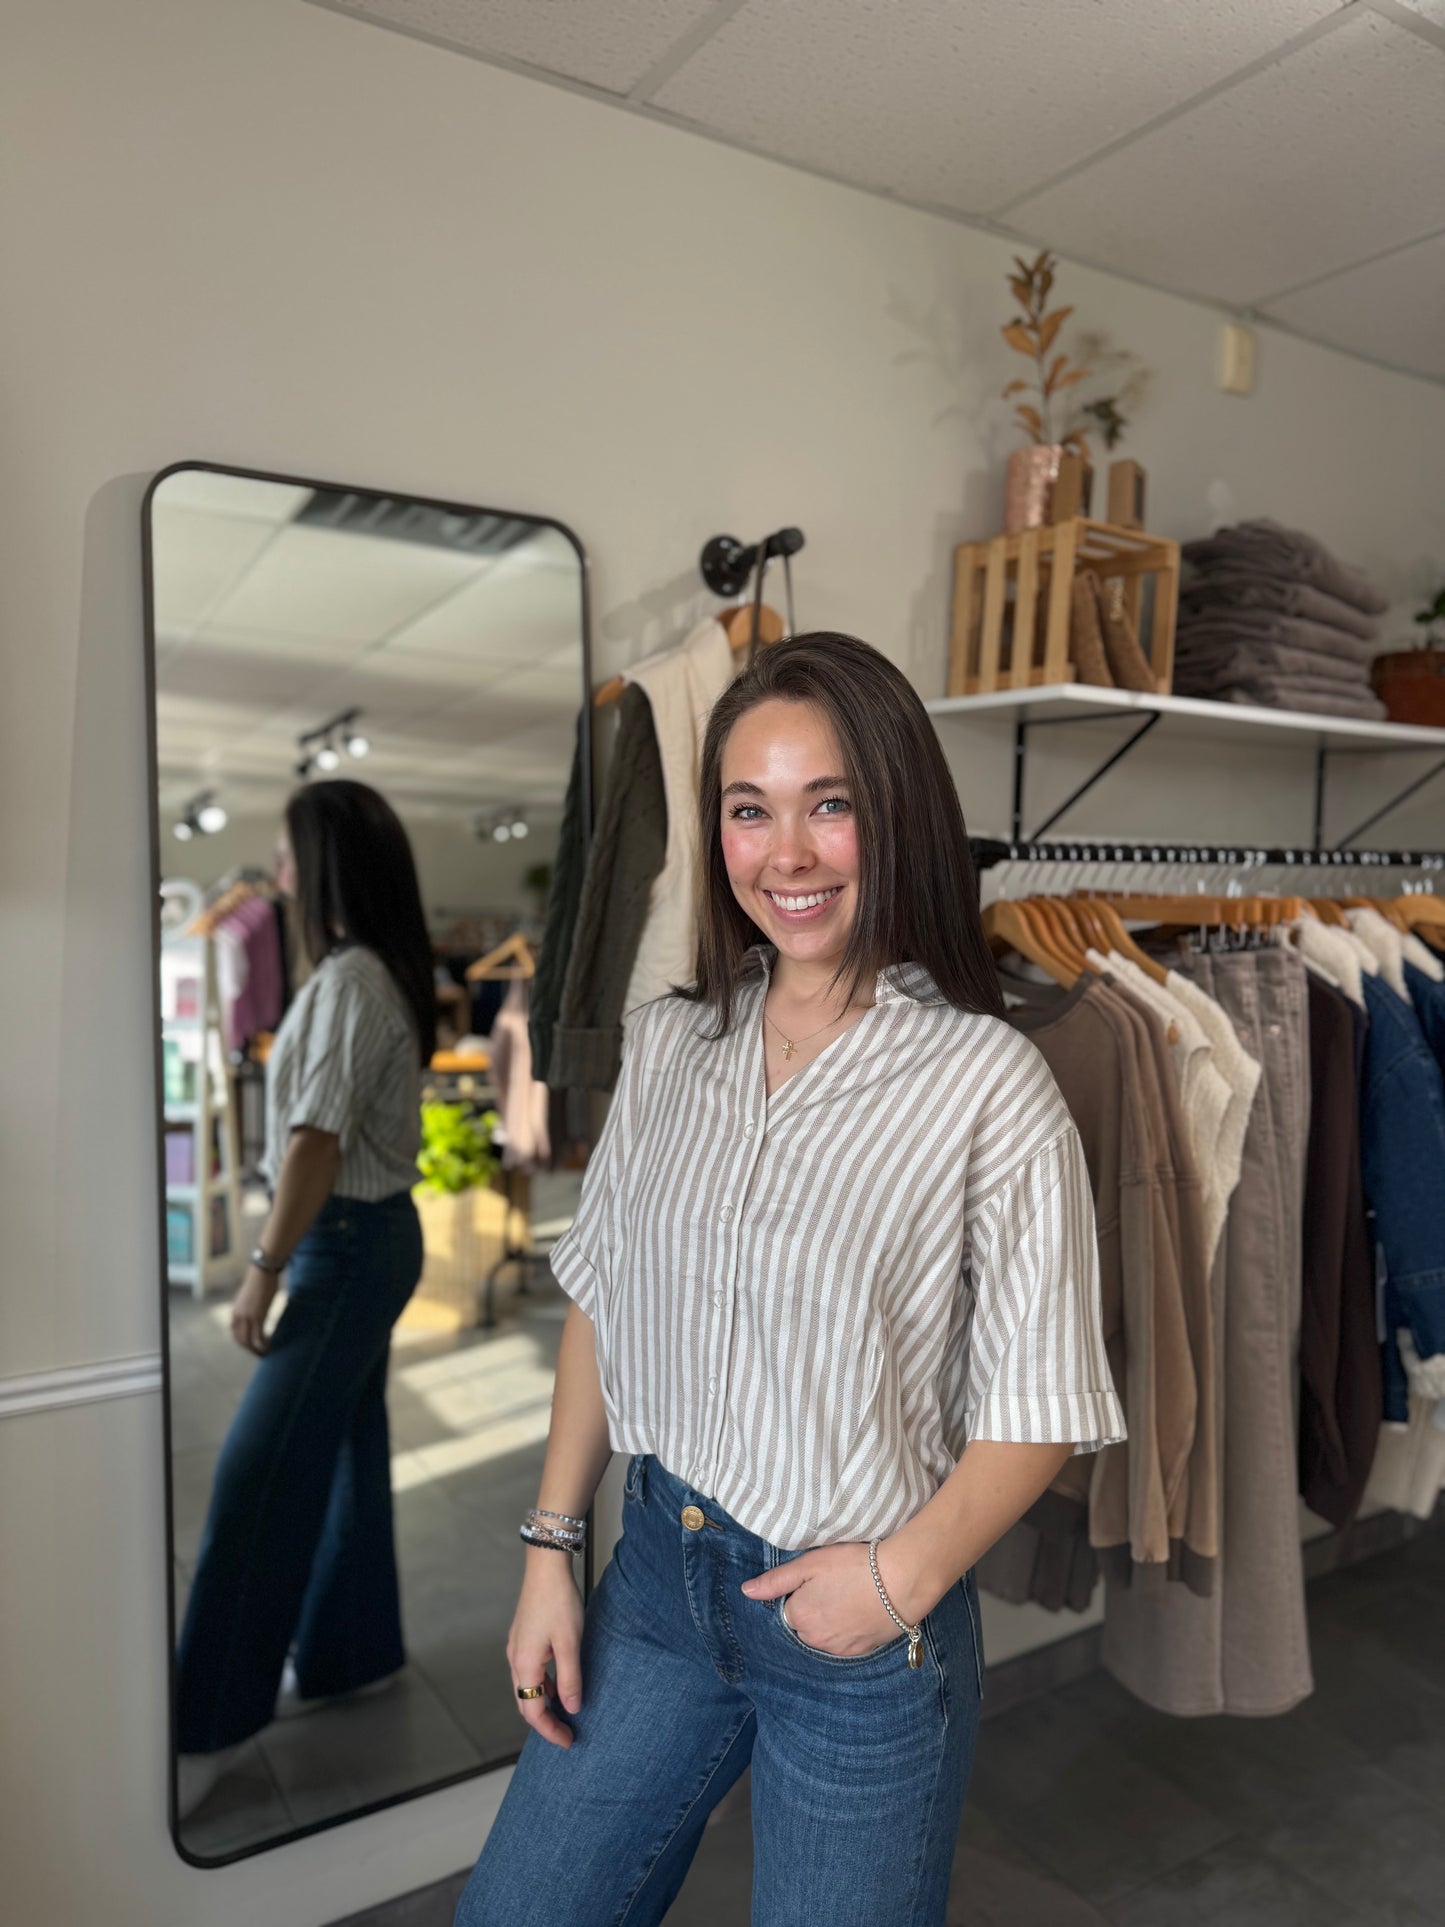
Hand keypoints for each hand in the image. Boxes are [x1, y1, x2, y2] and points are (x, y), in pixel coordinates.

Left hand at [230, 1265, 279, 1355]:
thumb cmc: (259, 1280)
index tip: (251, 1344)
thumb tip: (255, 1307)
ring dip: (256, 1350)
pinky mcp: (258, 1317)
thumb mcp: (250, 1296)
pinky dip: (263, 1345)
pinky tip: (269, 1347)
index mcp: (235, 1311)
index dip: (242, 1340)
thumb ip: (249, 1305)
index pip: (234, 1332)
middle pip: (240, 1339)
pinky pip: (258, 1337)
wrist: (262, 1272)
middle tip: (259, 1353)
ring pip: (248, 1341)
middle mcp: (238, 1317)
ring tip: (265, 1353)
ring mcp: (248, 1318)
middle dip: (249, 1349)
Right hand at [508, 1554, 585, 1747]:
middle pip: (525, 1702)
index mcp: (524, 1665)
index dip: (551, 1731)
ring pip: (526, 1687)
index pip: (533, 1712)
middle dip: (544, 1722)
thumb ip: (570, 1679)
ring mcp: (516, 1647)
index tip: (569, 1741)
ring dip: (543, 1703)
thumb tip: (572, 1708)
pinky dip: (542, 1684)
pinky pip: (529, 1671)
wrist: (546, 1566)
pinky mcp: (523, 1637)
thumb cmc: (559, 1602)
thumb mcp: (570, 1643)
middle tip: (567, 1734)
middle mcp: (515, 1659)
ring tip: (565, 1712)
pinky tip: (558, 1683)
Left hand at [740, 1541, 933, 1657]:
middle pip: (803, 1625)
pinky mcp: (860, 1652)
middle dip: (812, 1609)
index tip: (817, 1580)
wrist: (900, 1582)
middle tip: (834, 1586)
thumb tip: (746, 1591)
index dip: (800, 1593)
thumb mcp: (810, 1564)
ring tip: (847, 1597)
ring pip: (822, 1636)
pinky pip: (842, 1643)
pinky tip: (858, 1612)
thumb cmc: (853, 1566)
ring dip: (828, 1622)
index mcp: (798, 1617)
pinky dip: (845, 1631)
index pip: (787, 1609)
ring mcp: (838, 1649)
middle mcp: (814, 1640)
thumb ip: (775, 1580)